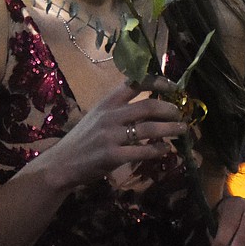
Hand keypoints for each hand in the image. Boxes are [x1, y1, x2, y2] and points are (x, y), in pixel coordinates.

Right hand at [39, 79, 189, 189]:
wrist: (62, 163)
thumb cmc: (82, 140)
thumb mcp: (97, 117)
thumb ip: (119, 111)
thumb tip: (150, 108)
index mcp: (106, 102)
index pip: (135, 83)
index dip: (158, 82)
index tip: (174, 87)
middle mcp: (109, 115)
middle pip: (148, 106)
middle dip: (170, 109)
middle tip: (180, 113)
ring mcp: (111, 136)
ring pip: (149, 129)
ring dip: (170, 129)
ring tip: (182, 130)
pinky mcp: (112, 156)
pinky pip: (143, 151)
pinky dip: (158, 150)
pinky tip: (165, 149)